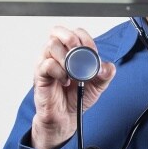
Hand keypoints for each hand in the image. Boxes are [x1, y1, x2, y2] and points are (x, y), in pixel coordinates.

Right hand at [30, 26, 115, 148]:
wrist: (66, 117)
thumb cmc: (77, 97)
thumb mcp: (98, 85)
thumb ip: (105, 74)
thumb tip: (107, 66)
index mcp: (71, 52)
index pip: (76, 33)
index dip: (86, 40)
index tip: (93, 54)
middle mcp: (57, 54)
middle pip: (58, 32)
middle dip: (72, 41)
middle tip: (80, 58)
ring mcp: (46, 62)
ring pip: (51, 45)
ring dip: (66, 59)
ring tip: (72, 74)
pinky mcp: (40, 74)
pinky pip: (47, 64)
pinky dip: (59, 71)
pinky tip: (64, 81)